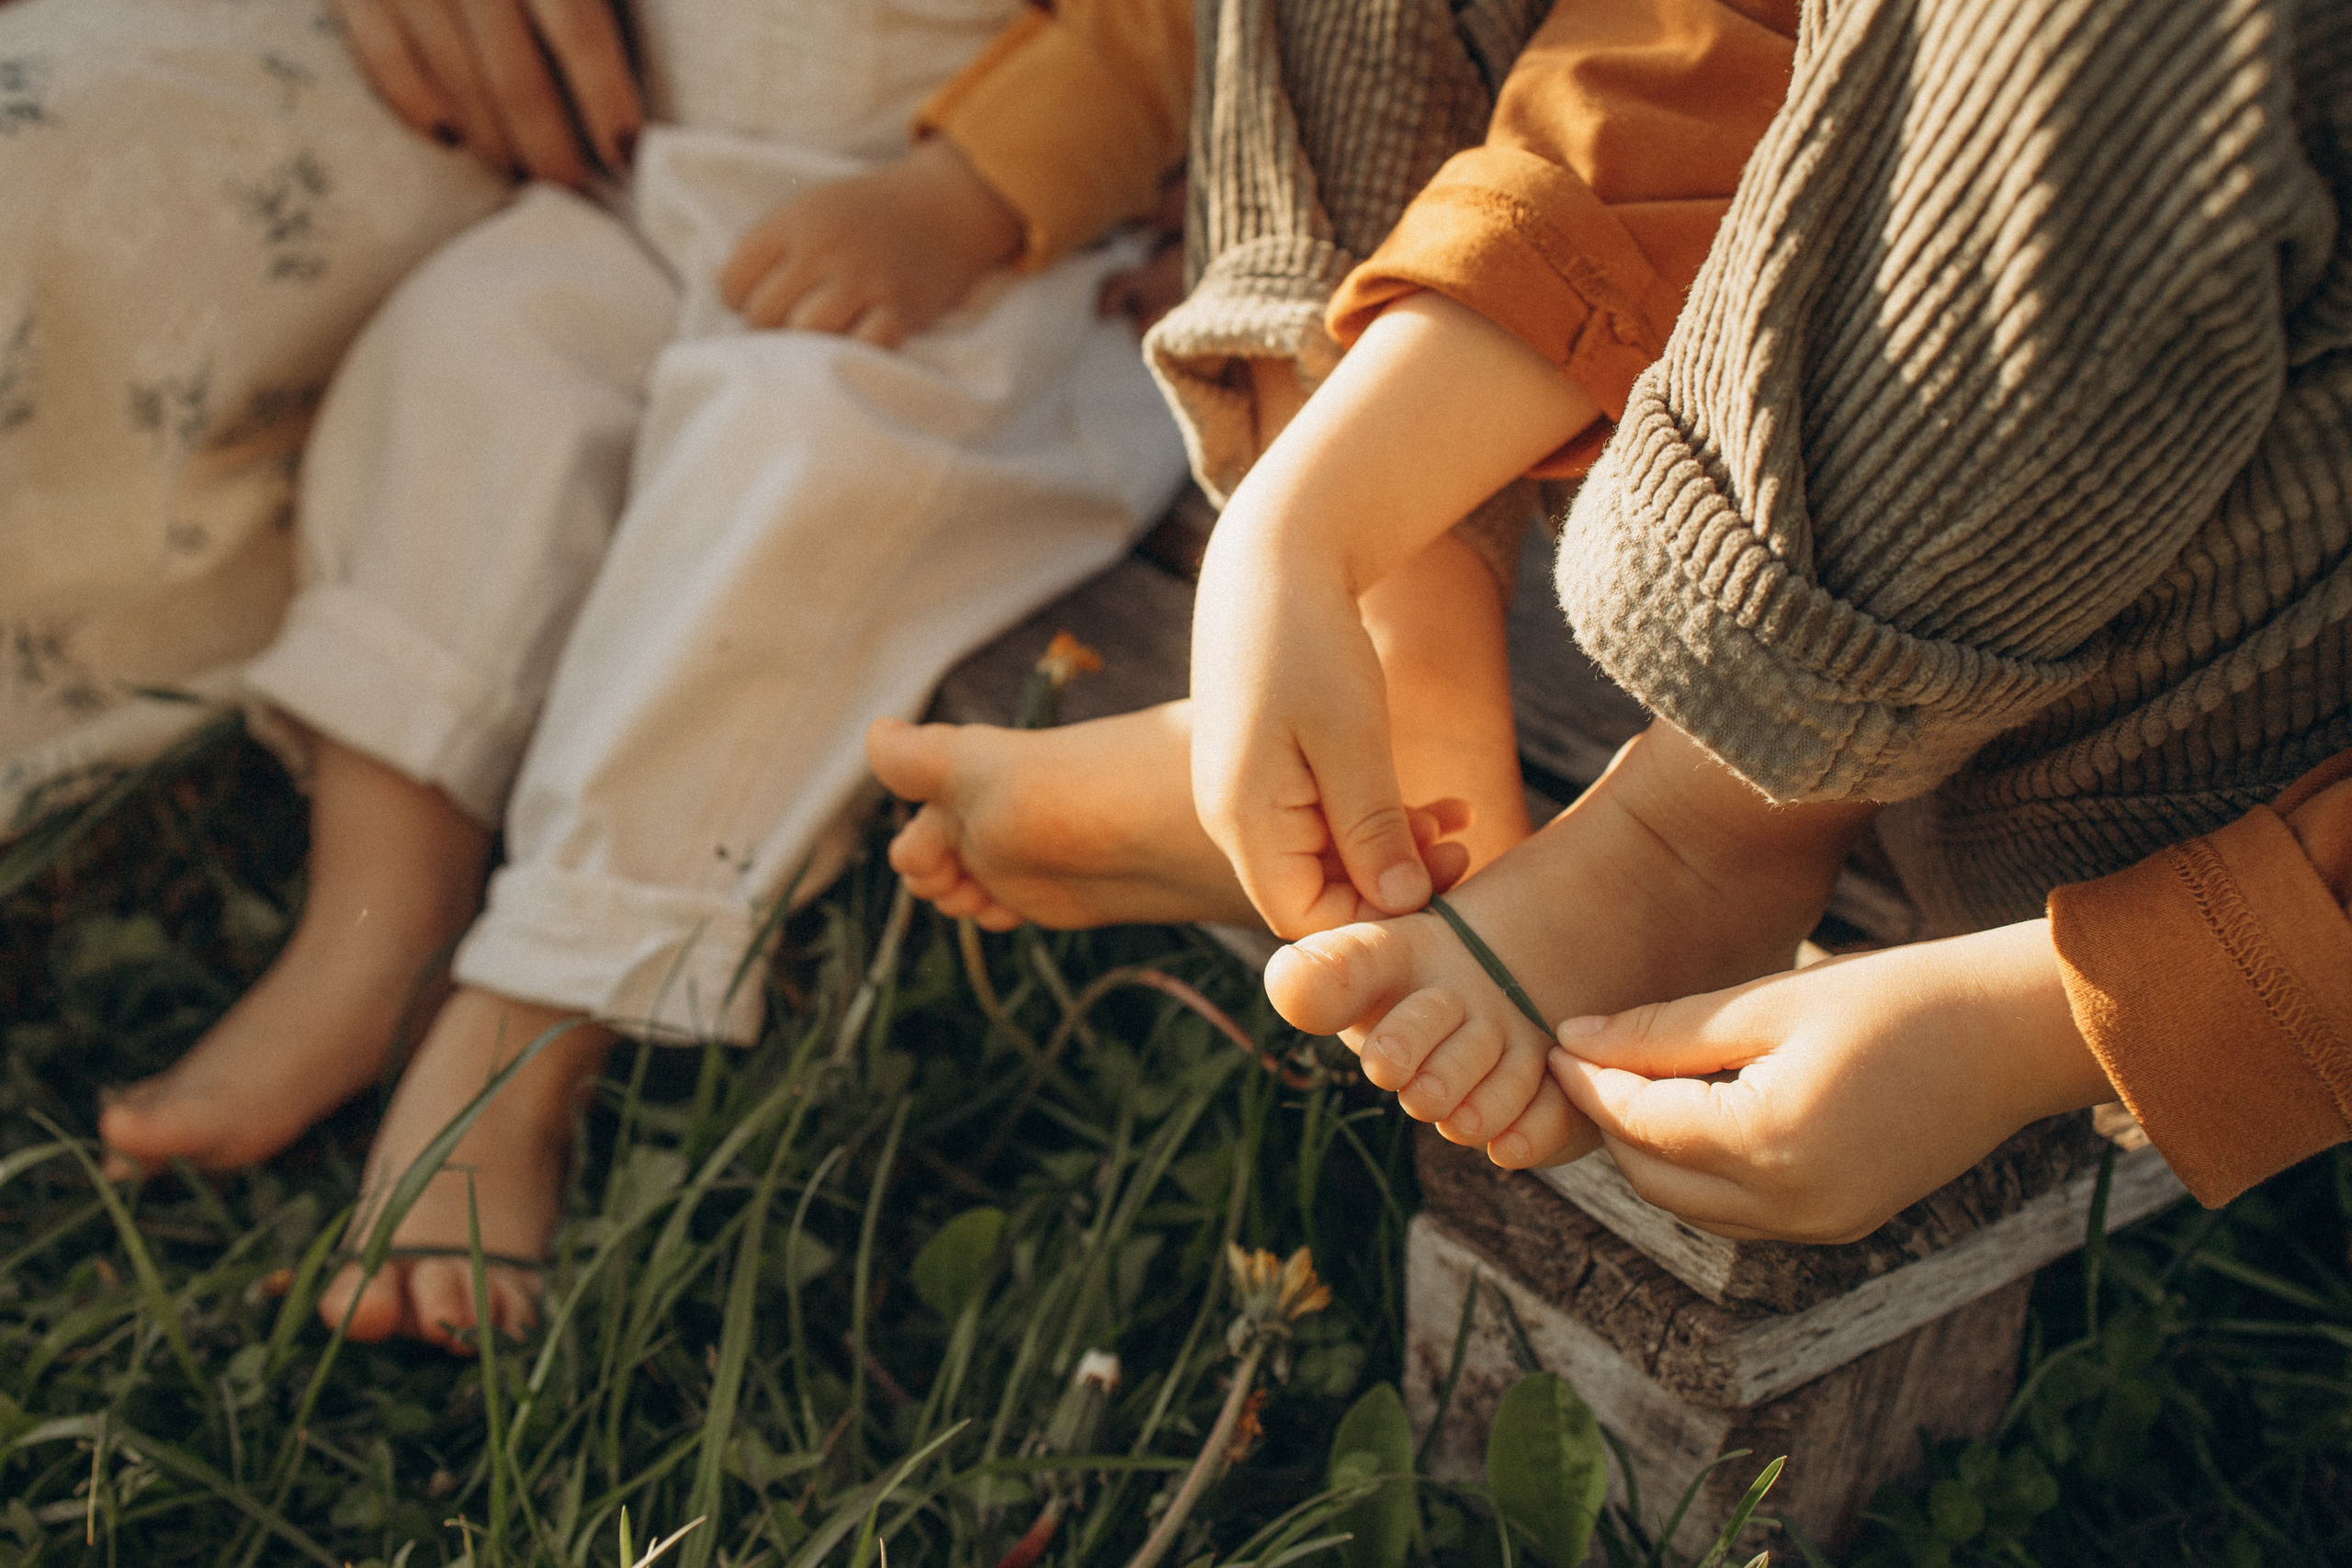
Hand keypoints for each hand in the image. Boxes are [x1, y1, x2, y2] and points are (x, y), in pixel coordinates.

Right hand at [335, 0, 642, 185]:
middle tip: (577, 192)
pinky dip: (415, 104)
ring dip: (495, 141)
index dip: (605, 97)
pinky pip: (381, 56)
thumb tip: (621, 64)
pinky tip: (450, 139)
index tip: (629, 150)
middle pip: (518, 80)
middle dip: (551, 149)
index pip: (577, 29)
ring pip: (457, 84)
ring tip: (527, 177)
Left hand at [718, 139, 1022, 347]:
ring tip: (815, 337)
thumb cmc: (863, 215)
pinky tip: (853, 341)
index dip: (740, 299)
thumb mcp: (808, 209)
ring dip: (804, 345)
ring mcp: (866, 279)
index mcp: (796, 221)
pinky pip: (863, 346)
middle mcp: (827, 249)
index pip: (733, 283)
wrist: (943, 207)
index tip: (763, 298)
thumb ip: (768, 247)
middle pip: (764, 314)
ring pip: (805, 333)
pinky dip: (853, 351)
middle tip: (789, 323)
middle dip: (769, 327)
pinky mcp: (901, 308)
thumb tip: (731, 302)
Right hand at [1189, 295, 1598, 939]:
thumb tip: (1402, 905)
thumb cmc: (1308, 639)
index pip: (1306, 919)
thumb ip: (1372, 828)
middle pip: (1318, 894)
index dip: (1375, 919)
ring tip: (1459, 821)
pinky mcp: (1273, 772)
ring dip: (1396, 850)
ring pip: (1330, 859)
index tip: (1443, 886)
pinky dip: (1382, 820)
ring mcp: (1254, 797)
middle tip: (1463, 852)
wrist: (1273, 558)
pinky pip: (1327, 822)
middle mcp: (1237, 820)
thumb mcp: (1352, 736)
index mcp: (1244, 820)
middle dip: (1393, 885)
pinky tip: (1439, 806)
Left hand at [1546, 920, 2115, 1242]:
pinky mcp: (1843, 1222)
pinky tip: (1700, 1111)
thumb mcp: (1772, 1002)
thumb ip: (1666, 1030)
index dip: (1586, 1082)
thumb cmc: (1898, 997)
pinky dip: (1703, 1171)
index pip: (1636, 1125)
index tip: (1554, 1038)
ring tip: (1637, 1078)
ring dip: (1652, 1150)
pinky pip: (1739, 1214)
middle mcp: (1790, 1206)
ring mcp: (1820, 1225)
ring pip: (1690, 1204)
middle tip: (1589, 1057)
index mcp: (1768, 1143)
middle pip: (1651, 1177)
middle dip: (1610, 1121)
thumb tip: (1575, 1040)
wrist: (2015, 1034)